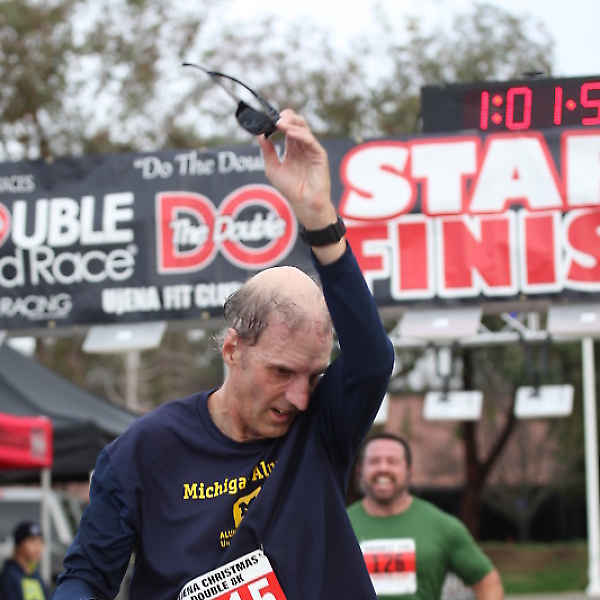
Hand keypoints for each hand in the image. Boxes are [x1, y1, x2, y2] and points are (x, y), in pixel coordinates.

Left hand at [258, 109, 337, 230]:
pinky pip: (310, 140)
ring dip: (292, 124)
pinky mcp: (319, 154)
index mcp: (292, 149)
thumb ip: (267, 152)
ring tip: (280, 123)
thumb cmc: (290, 189)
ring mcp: (311, 149)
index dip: (280, 121)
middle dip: (287, 118)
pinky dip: (300, 135)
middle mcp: (302, 146)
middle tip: (276, 118)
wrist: (304, 202)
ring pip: (304, 128)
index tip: (269, 119)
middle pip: (297, 124)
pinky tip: (290, 133)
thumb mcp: (273, 169)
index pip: (287, 128)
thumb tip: (259, 135)